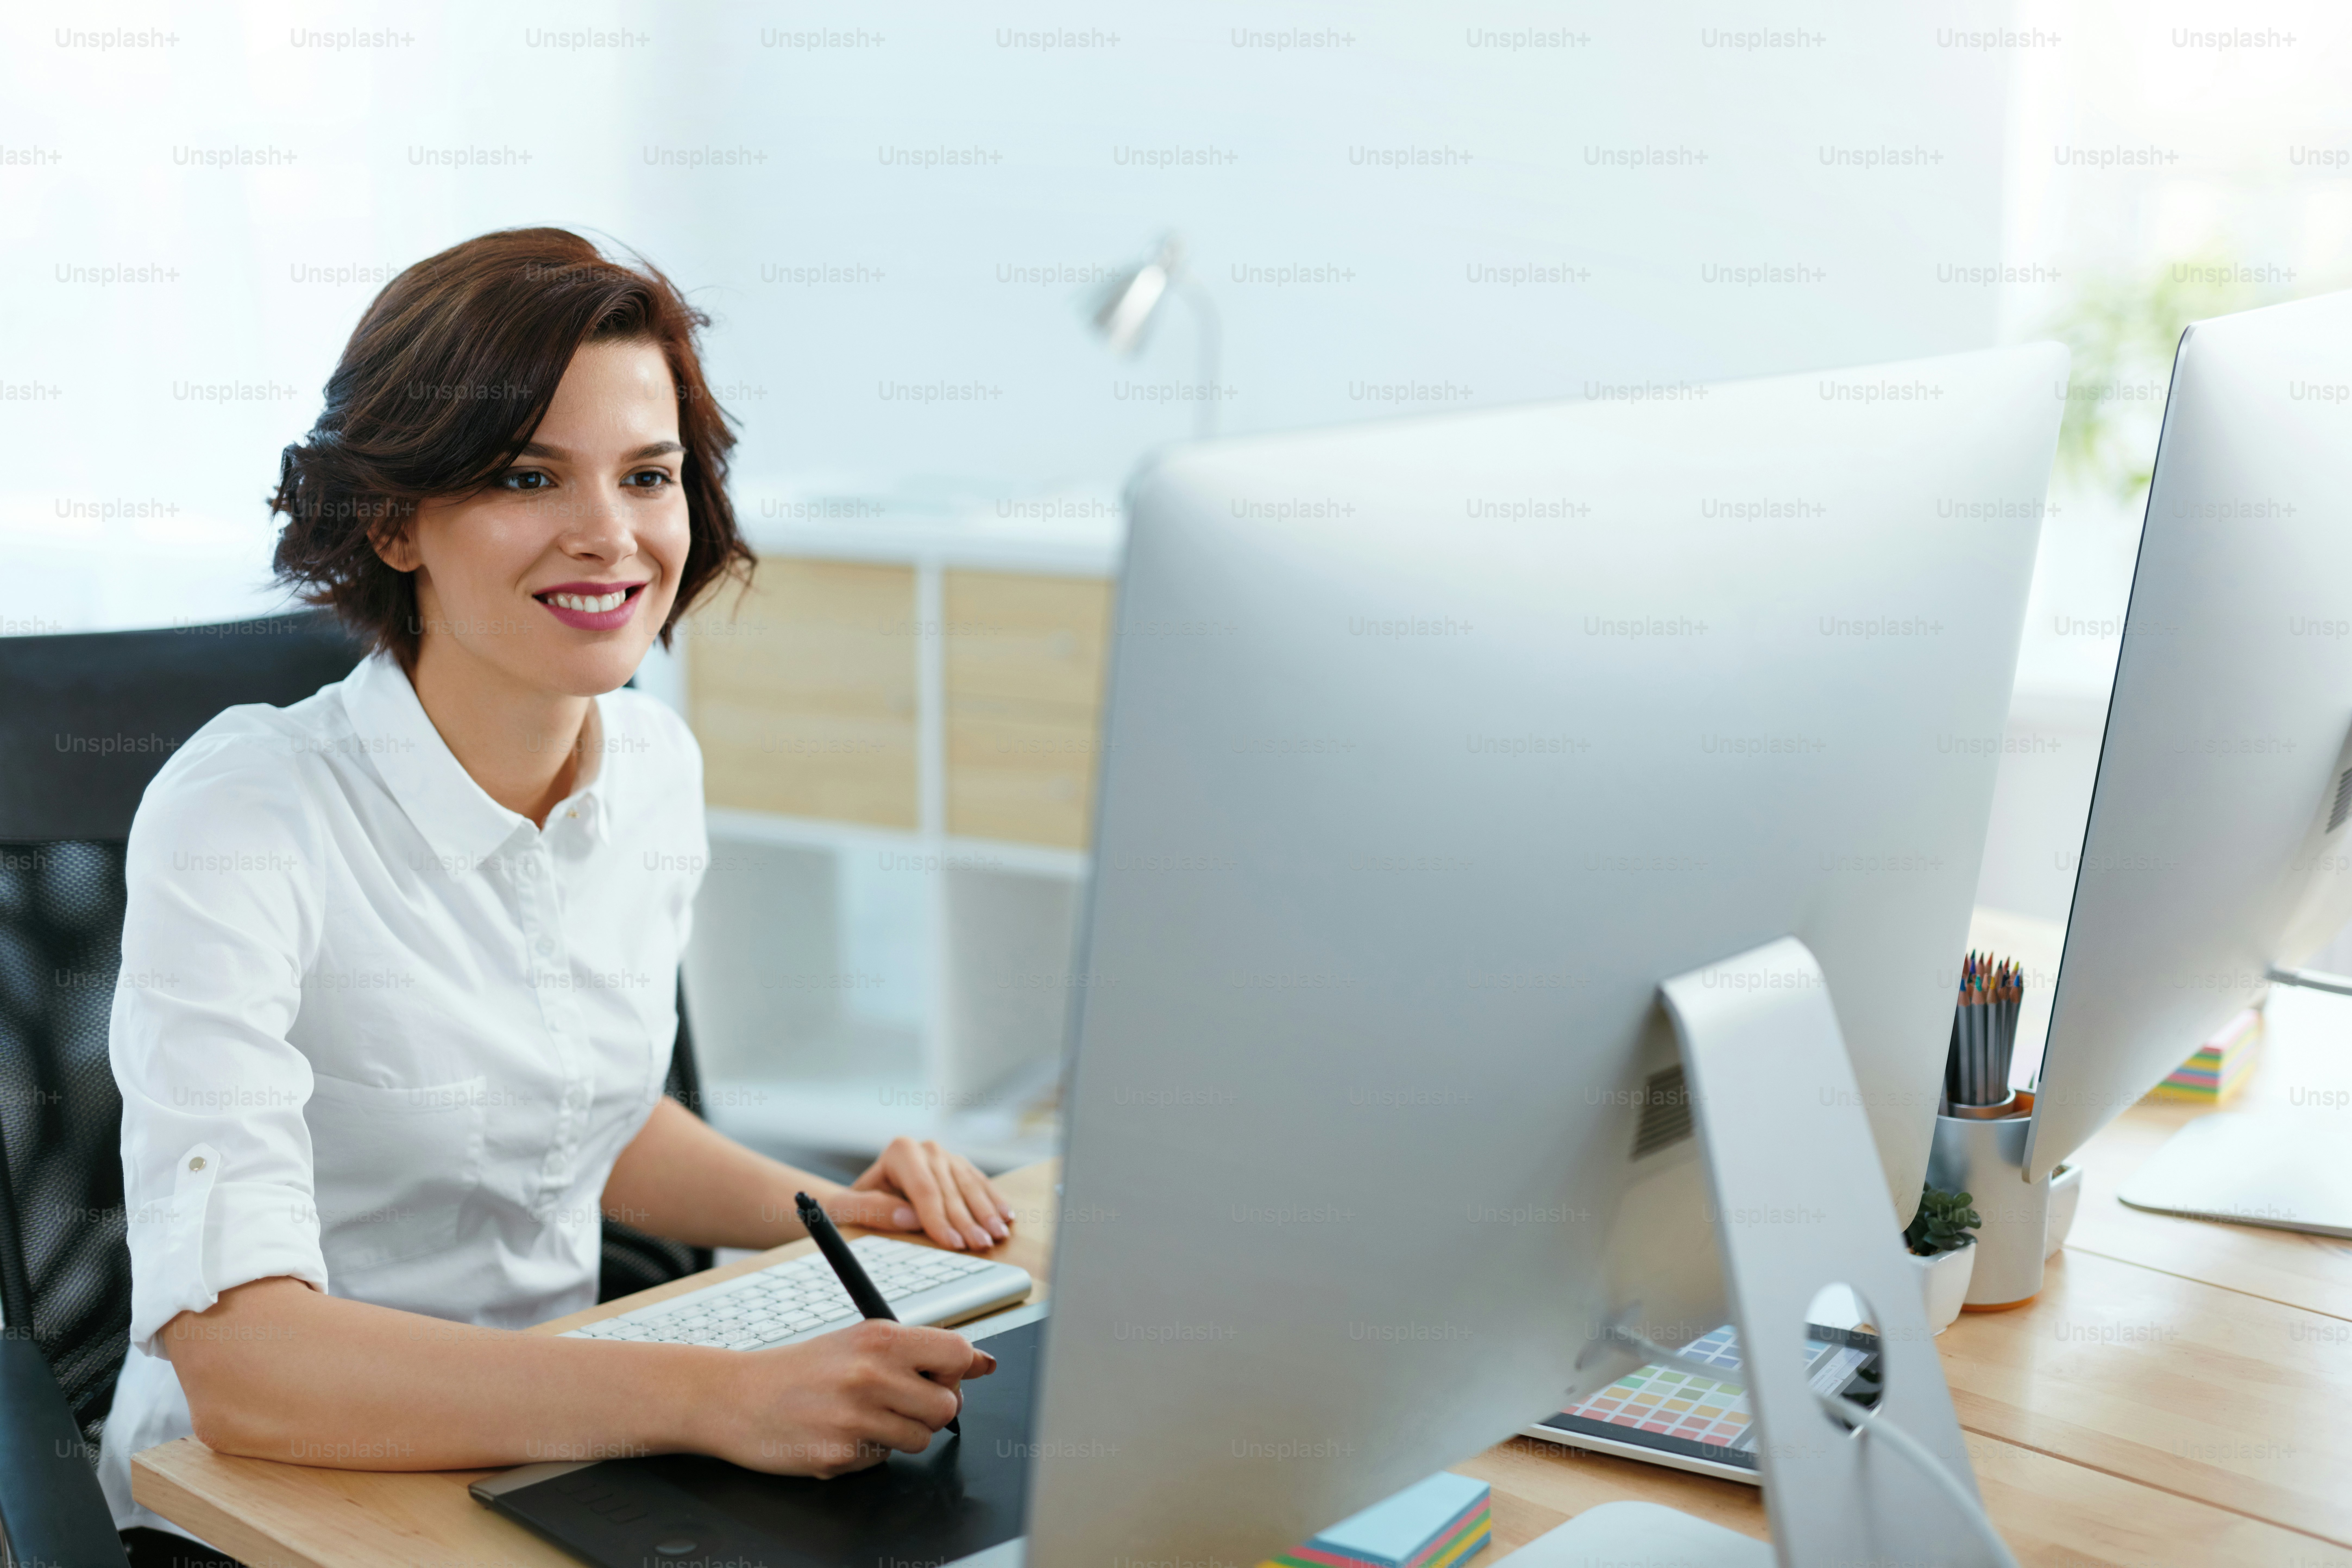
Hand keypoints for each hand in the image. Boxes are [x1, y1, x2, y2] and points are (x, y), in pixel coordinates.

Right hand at [697, 1320, 996, 1476]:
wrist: (736, 1396)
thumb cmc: (802, 1368)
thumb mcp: (860, 1341)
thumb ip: (921, 1350)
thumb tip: (984, 1363)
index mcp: (880, 1339)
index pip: (957, 1354)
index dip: (958, 1370)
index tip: (944, 1375)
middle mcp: (871, 1375)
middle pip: (947, 1406)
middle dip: (930, 1409)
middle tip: (898, 1401)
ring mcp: (855, 1419)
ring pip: (920, 1439)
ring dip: (900, 1433)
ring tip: (864, 1416)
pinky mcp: (839, 1456)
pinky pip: (882, 1461)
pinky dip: (867, 1452)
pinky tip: (839, 1433)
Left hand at [822, 1137, 1014, 1250]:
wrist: (864, 1194)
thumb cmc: (855, 1203)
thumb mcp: (849, 1208)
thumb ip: (872, 1209)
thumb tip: (909, 1217)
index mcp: (900, 1151)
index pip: (924, 1190)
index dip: (940, 1219)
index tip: (952, 1244)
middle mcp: (926, 1149)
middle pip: (951, 1190)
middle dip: (967, 1221)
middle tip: (981, 1245)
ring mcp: (946, 1156)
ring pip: (970, 1186)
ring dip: (986, 1212)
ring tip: (998, 1235)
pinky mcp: (960, 1166)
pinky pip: (981, 1183)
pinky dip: (993, 1200)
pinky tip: (1005, 1216)